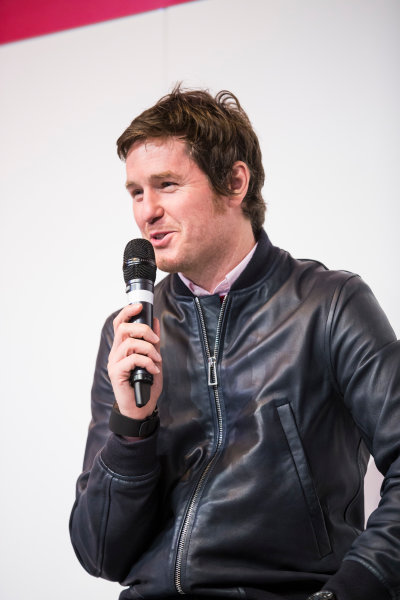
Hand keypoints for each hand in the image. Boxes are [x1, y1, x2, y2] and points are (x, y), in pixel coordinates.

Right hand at [107, 303, 162, 419]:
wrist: (141, 408)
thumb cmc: (145, 385)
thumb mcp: (153, 359)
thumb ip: (152, 342)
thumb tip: (155, 322)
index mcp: (121, 348)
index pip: (119, 324)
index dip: (127, 312)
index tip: (139, 306)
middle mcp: (115, 354)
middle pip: (123, 328)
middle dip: (143, 330)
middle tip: (155, 340)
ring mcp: (114, 363)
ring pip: (129, 343)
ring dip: (148, 349)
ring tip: (156, 360)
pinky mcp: (117, 373)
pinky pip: (132, 359)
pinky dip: (147, 362)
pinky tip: (153, 370)